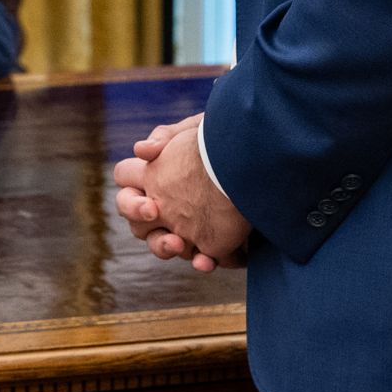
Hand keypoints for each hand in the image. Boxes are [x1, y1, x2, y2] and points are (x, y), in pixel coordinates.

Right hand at [110, 115, 249, 272]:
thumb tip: (141, 150)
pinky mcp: (213, 240)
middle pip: (137, 223)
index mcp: (156, 175)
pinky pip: (200, 259)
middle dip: (141, 224)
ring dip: (163, 247)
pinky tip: (208, 261)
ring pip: (161, 245)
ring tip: (178, 244)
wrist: (264, 159)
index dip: (130, 197)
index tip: (150, 203)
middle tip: (157, 218)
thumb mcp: (199, 129)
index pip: (127, 186)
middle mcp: (166, 203)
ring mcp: (187, 224)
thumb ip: (168, 136)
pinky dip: (201, 262)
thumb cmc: (228, 140)